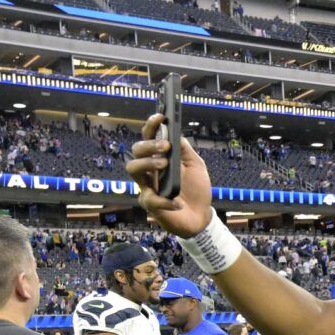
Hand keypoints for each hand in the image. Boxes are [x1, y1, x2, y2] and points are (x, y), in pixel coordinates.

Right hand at [126, 113, 212, 237]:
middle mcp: (150, 169)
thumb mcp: (196, 165)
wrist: (201, 217)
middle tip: (166, 147)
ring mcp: (148, 186)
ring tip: (164, 165)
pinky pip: (150, 199)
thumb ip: (185, 150)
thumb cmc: (197, 190)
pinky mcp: (150, 204)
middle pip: (137, 150)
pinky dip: (165, 200)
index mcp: (160, 157)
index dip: (151, 126)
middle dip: (149, 145)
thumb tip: (176, 133)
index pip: (149, 137)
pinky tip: (177, 202)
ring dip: (147, 163)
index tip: (160, 117)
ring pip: (133, 168)